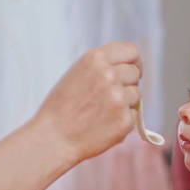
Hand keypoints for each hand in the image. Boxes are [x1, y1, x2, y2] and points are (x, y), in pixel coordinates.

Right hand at [32, 42, 142, 166]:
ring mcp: (118, 98)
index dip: (134, 62)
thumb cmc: (62, 108)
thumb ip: (103, 66)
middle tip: (109, 97)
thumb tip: (131, 68)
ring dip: (125, 103)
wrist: (53, 138)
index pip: (131, 51)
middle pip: (135, 73)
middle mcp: (109, 75)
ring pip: (136, 95)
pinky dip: (122, 120)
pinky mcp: (124, 119)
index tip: (134, 70)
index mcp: (95, 59)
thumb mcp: (77, 73)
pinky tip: (103, 125)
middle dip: (127, 83)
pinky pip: (134, 115)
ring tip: (101, 112)